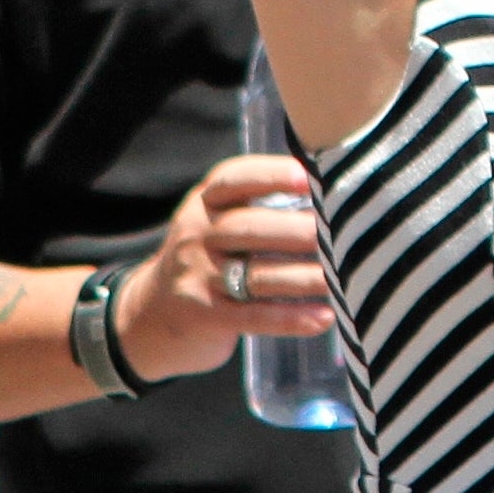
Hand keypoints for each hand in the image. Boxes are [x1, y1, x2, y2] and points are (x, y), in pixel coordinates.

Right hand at [111, 153, 335, 380]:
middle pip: (249, 228)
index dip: (271, 174)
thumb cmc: (206, 257)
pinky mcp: (208, 317)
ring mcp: (200, 277)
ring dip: (306, 277)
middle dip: (298, 230)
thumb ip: (259, 204)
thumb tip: (332, 189)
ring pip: (259, 275)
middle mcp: (197, 235)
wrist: (148, 315)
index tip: (308, 175)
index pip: (234, 179)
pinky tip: (326, 316)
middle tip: (342, 233)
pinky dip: (292, 318)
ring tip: (345, 276)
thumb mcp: (215, 220)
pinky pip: (256, 316)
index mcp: (204, 203)